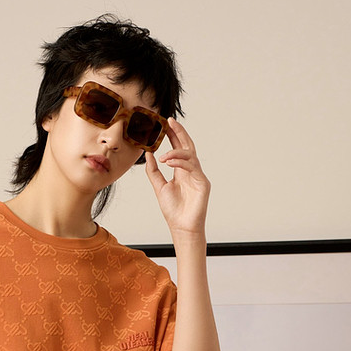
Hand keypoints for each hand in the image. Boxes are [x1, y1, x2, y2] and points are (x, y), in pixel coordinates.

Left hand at [144, 119, 210, 238]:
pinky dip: (181, 162)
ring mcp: (198, 176)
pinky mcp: (203, 183)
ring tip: (164, 155)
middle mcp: (191, 171)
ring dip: (177, 151)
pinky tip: (169, 161)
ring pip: (190, 155)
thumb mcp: (159, 187)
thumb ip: (153, 171)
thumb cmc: (173, 210)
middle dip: (179, 133)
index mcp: (181, 171)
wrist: (181, 228)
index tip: (166, 123)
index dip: (173, 135)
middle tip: (170, 122)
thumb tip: (148, 155)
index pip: (179, 148)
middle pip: (188, 146)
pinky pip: (193, 167)